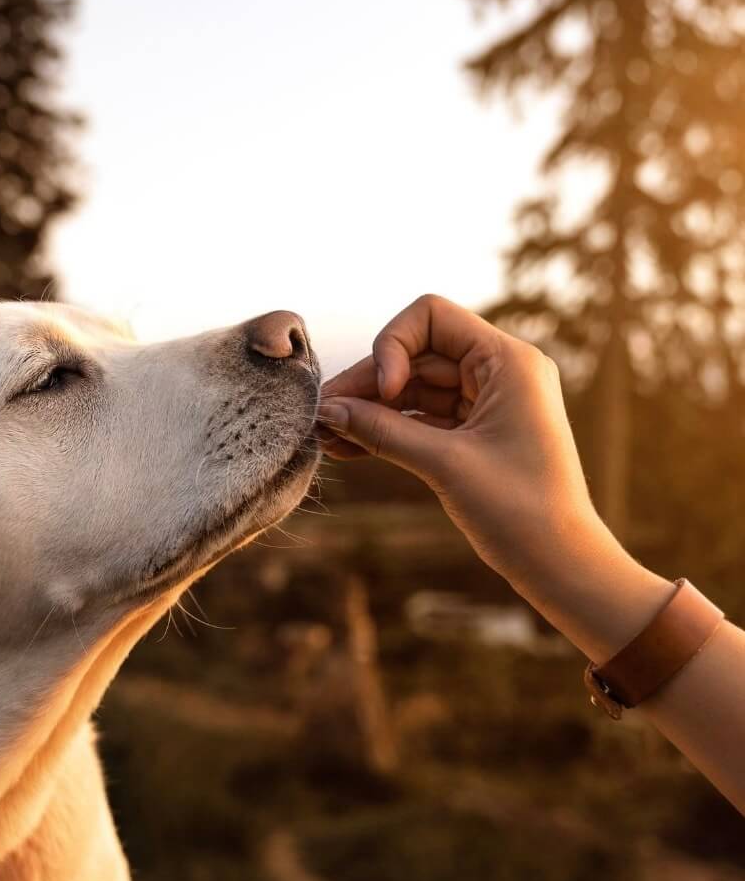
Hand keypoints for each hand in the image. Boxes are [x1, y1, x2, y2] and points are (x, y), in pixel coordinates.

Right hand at [317, 295, 670, 661]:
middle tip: (321, 415)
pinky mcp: (475, 434)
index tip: (383, 393)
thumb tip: (328, 411)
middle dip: (368, 384)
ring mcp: (486, 402)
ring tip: (326, 436)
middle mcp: (499, 372)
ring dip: (371, 410)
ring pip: (414, 389)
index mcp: (508, 361)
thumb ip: (383, 431)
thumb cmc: (519, 511)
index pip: (431, 317)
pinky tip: (348, 446)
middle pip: (416, 355)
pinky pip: (422, 419)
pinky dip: (388, 430)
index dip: (393, 346)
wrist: (559, 564)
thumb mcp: (444, 464)